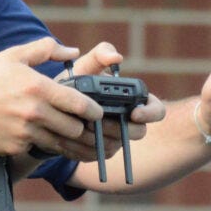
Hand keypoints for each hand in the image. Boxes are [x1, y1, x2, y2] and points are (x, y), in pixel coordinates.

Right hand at [0, 37, 104, 156]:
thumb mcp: (13, 55)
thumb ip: (45, 49)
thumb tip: (72, 51)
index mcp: (37, 87)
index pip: (79, 104)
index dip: (93, 110)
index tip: (97, 112)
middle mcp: (34, 112)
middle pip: (74, 128)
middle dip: (79, 125)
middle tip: (77, 121)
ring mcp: (24, 133)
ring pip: (59, 143)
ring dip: (62, 137)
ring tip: (58, 129)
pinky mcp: (14, 148)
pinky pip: (36, 148)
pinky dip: (38, 143)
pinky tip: (31, 132)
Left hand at [45, 44, 165, 161]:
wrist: (53, 102)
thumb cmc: (78, 80)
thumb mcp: (87, 65)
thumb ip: (101, 55)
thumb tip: (116, 57)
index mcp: (134, 101)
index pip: (157, 111)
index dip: (150, 113)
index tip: (134, 112)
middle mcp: (129, 122)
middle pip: (137, 132)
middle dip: (117, 127)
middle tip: (98, 120)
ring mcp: (116, 139)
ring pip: (115, 145)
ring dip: (98, 137)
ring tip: (79, 125)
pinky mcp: (99, 152)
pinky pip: (96, 155)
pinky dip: (82, 147)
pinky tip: (68, 137)